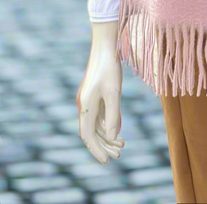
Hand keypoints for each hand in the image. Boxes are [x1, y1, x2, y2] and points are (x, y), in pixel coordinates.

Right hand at [76, 21, 125, 163]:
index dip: (96, 150)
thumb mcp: (114, 92)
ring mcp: (88, 99)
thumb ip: (113, 115)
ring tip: (122, 144)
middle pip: (91, 132)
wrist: (105, 46)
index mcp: (85, 106)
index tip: (107, 161)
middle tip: (119, 155)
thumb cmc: (110, 68)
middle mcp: (84, 105)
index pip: (88, 136)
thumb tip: (112, 136)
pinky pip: (99, 115)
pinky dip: (108, 124)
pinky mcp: (94, 94)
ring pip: (96, 124)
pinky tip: (118, 130)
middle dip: (104, 145)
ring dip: (108, 135)